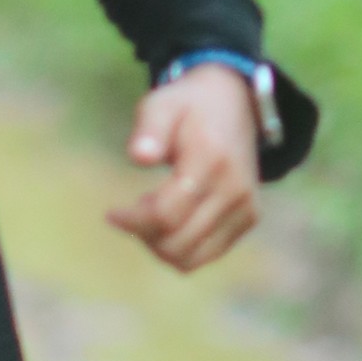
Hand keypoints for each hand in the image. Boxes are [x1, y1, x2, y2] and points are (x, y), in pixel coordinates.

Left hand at [107, 63, 261, 270]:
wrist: (235, 103)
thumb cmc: (187, 106)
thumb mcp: (161, 104)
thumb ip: (149, 128)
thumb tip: (139, 157)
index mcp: (211, 160)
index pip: (165, 214)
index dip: (132, 221)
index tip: (112, 213)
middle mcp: (235, 189)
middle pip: (177, 242)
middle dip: (144, 234)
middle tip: (132, 211)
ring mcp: (246, 207)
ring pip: (191, 257)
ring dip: (160, 245)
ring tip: (149, 217)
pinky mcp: (248, 218)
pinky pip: (207, 254)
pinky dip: (181, 248)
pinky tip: (169, 223)